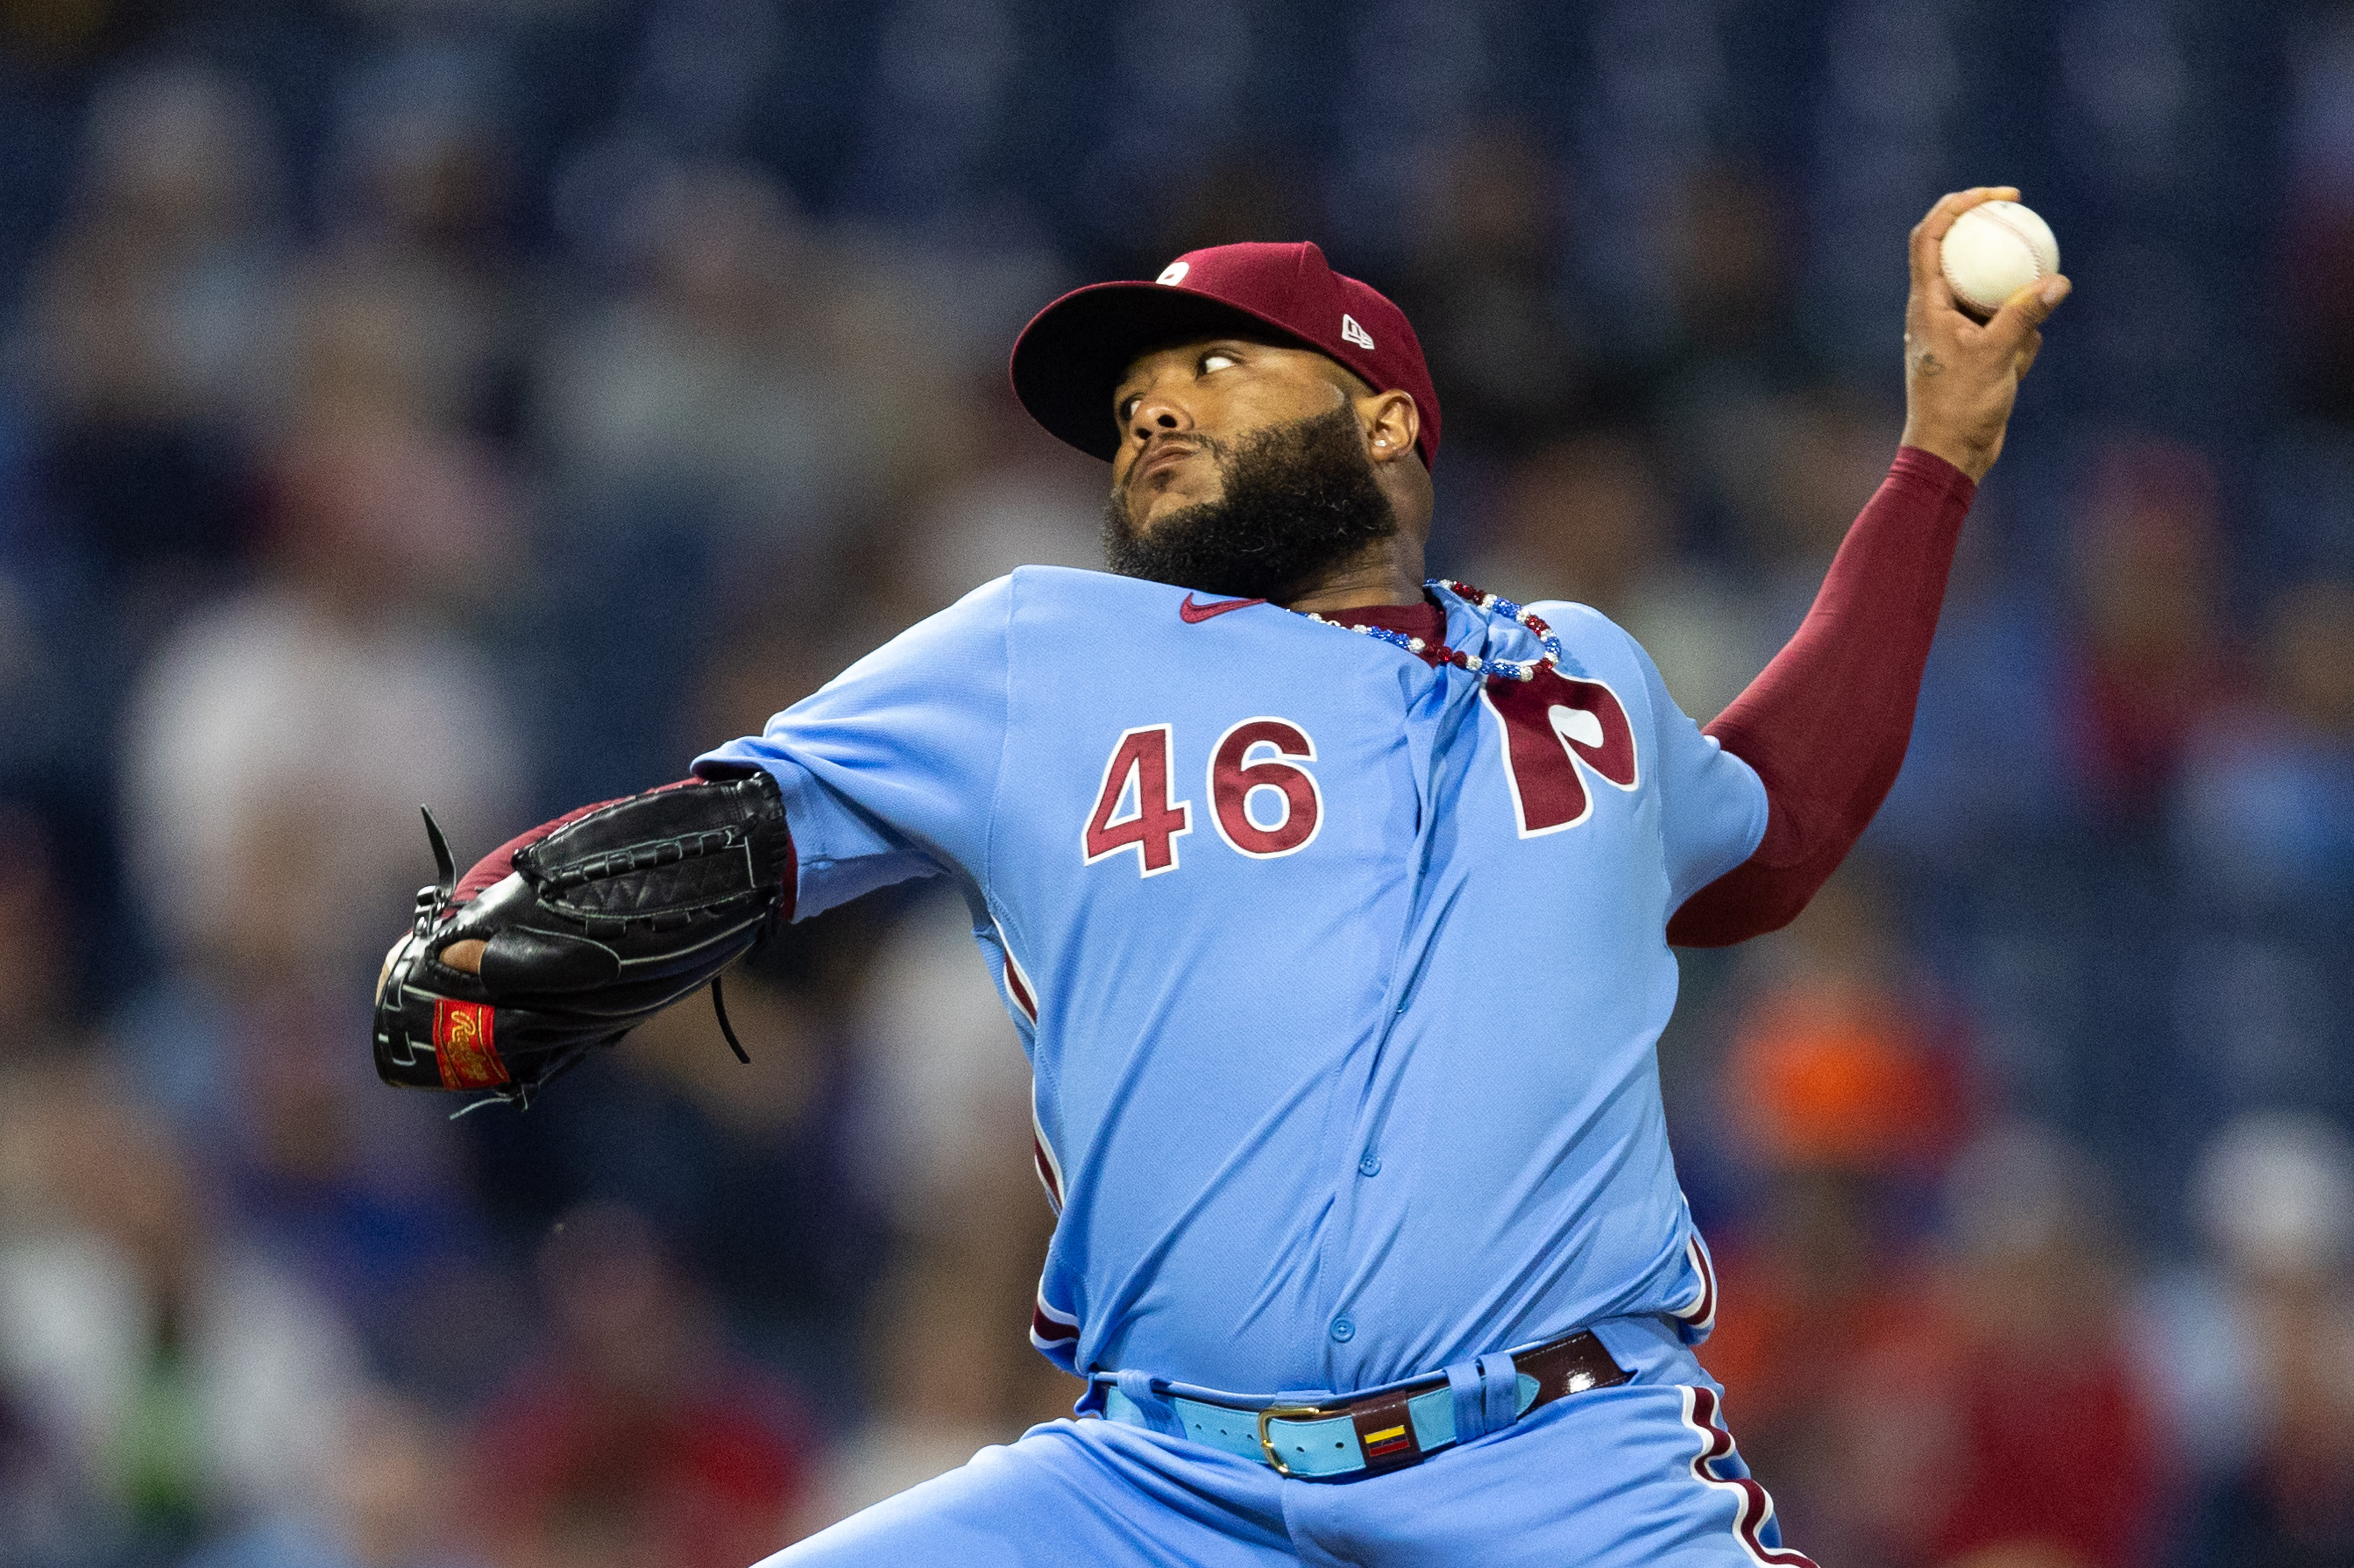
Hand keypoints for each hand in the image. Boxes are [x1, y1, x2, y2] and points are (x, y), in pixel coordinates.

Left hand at [1898, 187, 2070, 482]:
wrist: (1952, 452)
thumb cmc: (1960, 406)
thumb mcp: (1998, 356)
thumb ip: (2025, 315)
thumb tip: (2058, 280)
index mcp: (1926, 304)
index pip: (1930, 237)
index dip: (1958, 205)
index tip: (1997, 195)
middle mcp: (1936, 310)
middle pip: (1963, 256)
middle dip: (1997, 245)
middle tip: (2030, 226)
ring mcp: (1956, 330)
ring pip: (1994, 296)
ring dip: (2016, 312)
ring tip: (2016, 347)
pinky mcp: (1976, 350)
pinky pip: (2007, 329)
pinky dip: (2021, 344)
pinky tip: (2018, 368)